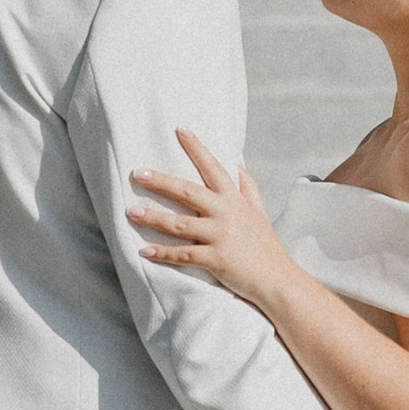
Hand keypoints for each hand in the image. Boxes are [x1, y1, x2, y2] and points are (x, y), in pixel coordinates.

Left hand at [129, 132, 289, 312]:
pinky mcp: (216, 259)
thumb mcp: (260, 213)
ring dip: (153, 217)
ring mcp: (220, 235)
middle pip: (187, 192)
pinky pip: (183, 254)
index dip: (197, 148)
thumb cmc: (266, 246)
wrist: (277, 279)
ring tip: (131, 212)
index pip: (213, 168)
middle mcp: (226, 213)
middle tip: (137, 173)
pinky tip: (144, 251)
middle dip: (161, 181)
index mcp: (234, 199)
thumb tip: (239, 165)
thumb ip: (248, 188)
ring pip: (179, 223)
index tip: (180, 130)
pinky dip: (162, 253)